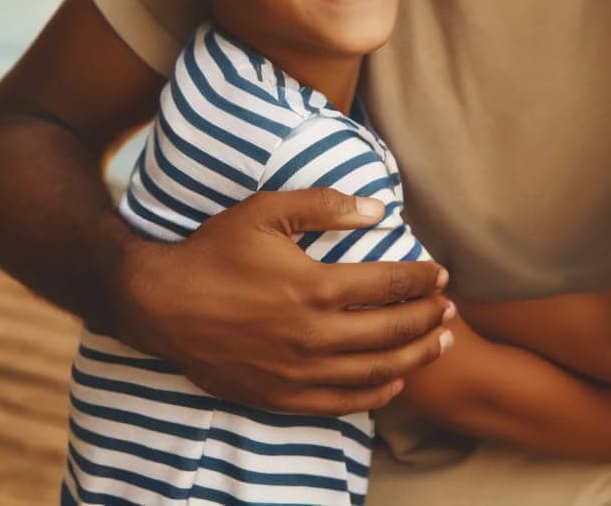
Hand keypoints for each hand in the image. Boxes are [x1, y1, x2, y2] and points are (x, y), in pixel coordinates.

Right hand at [113, 187, 453, 414]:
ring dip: (416, 357)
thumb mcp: (266, 211)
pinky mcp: (280, 396)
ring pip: (376, 371)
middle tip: (451, 308)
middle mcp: (312, 335)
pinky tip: (393, 382)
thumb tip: (378, 208)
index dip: (423, 279)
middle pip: (393, 331)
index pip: (390, 285)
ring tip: (441, 343)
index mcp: (313, 287)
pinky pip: (341, 404)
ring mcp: (297, 371)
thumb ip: (325, 205)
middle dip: (431, 319)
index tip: (442, 274)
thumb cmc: (214, 251)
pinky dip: (375, 395)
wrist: (159, 304)